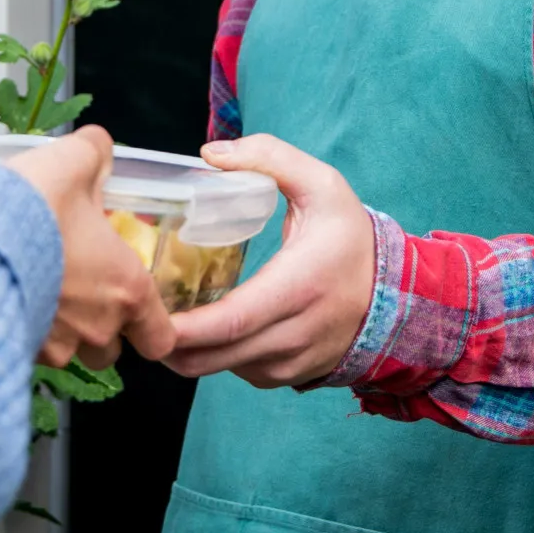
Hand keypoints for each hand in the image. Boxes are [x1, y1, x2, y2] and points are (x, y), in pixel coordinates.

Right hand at [10, 126, 175, 368]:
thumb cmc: (31, 209)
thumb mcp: (70, 163)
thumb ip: (93, 155)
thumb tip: (97, 148)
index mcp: (126, 288)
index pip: (160, 338)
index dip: (151, 325)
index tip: (134, 306)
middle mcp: (95, 327)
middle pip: (109, 349)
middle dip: (96, 326)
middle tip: (75, 289)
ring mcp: (53, 347)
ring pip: (65, 353)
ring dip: (57, 331)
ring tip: (32, 292)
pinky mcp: (12, 351)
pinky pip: (25, 349)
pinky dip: (18, 329)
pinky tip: (1, 295)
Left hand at [160, 133, 376, 388]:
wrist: (398, 295)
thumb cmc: (351, 238)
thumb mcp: (322, 184)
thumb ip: (269, 157)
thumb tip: (209, 155)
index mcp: (298, 288)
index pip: (230, 322)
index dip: (183, 327)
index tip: (145, 310)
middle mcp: (293, 335)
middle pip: (211, 357)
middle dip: (164, 342)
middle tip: (134, 309)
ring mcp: (289, 363)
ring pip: (218, 369)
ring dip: (185, 350)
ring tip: (164, 312)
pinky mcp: (286, 377)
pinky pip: (236, 372)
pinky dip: (213, 355)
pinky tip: (203, 326)